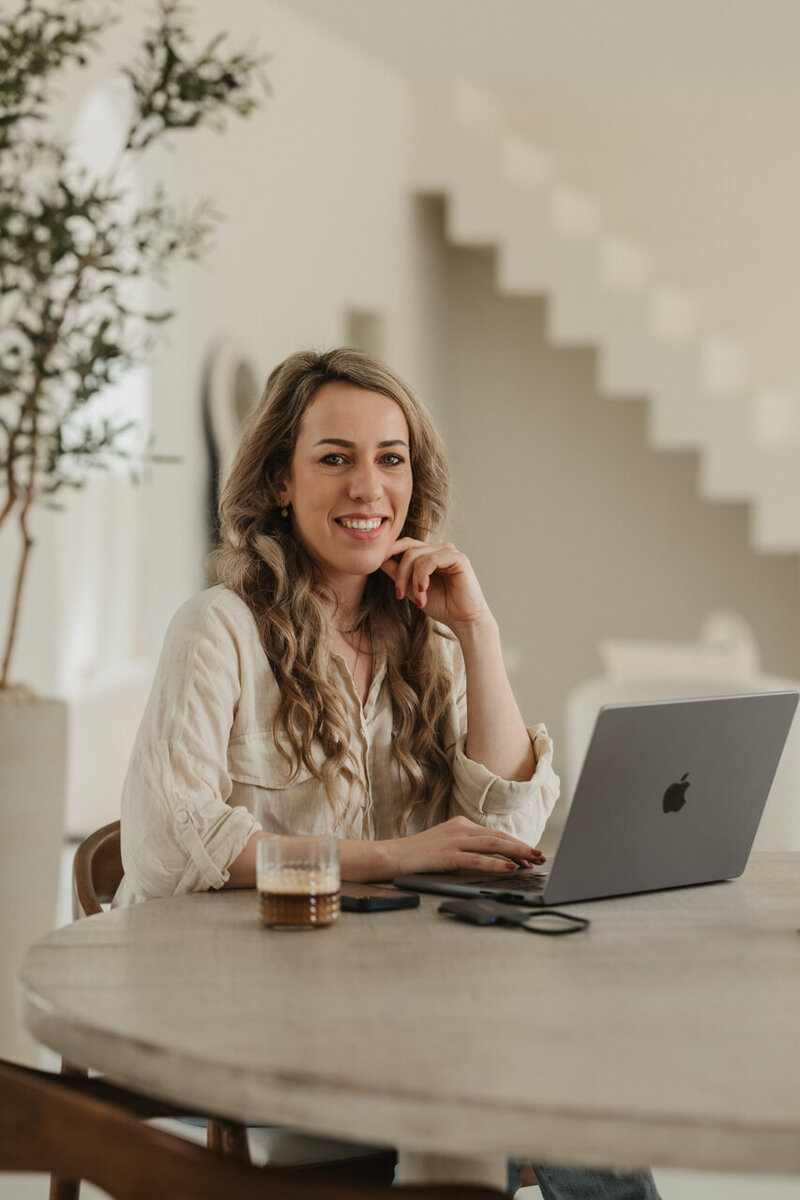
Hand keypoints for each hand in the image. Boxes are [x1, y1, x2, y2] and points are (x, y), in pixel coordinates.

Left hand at [380, 537, 491, 630]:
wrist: (463, 619)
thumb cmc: (441, 605)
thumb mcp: (412, 589)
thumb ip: (398, 574)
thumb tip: (379, 560)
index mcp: (430, 553)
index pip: (405, 544)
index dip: (389, 553)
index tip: (378, 568)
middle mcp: (439, 549)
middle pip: (408, 549)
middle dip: (399, 573)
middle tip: (399, 594)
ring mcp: (449, 551)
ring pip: (416, 556)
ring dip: (411, 580)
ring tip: (418, 599)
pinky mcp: (457, 558)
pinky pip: (429, 561)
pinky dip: (421, 577)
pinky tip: (424, 591)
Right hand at [386, 815, 545, 876]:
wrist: (391, 856)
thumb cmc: (417, 855)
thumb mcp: (445, 846)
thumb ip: (465, 848)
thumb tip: (492, 860)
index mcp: (460, 824)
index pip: (494, 834)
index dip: (515, 845)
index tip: (531, 854)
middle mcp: (460, 829)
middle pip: (498, 837)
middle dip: (522, 847)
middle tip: (540, 856)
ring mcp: (453, 841)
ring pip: (492, 845)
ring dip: (516, 852)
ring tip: (533, 860)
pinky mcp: (447, 855)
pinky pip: (477, 860)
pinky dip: (496, 864)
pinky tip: (511, 868)